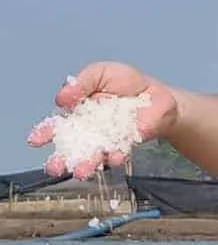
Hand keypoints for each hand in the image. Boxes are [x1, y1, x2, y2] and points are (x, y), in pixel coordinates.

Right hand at [29, 63, 177, 178]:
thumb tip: (61, 99)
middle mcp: (90, 131)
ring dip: (87, 164)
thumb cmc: (125, 82)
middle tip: (54, 168)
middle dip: (62, 159)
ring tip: (81, 171)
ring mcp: (109, 139)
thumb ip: (80, 84)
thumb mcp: (99, 74)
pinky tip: (111, 158)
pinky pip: (119, 152)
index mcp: (78, 114)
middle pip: (72, 148)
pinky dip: (115, 156)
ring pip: (94, 155)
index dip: (44, 133)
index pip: (57, 126)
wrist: (156, 92)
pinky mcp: (128, 143)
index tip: (34, 141)